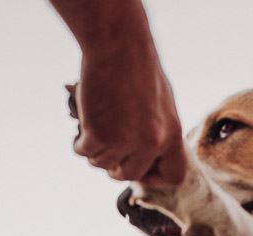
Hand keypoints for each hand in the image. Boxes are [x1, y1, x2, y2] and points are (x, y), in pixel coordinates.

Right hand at [52, 1, 186, 186]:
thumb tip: (147, 155)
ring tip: (95, 123)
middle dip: (114, 163)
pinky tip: (84, 121)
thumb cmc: (138, 67)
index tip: (138, 165)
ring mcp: (124, 141)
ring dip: (94, 148)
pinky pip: (83, 152)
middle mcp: (151, 142)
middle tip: (107, 143)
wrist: (118, 43)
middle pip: (128, 174)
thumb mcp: (160, 103)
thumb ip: (157, 132)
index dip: (153, 176)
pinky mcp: (98, 135)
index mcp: (171, 133)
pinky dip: (79, 141)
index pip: (173, 176)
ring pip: (102, 164)